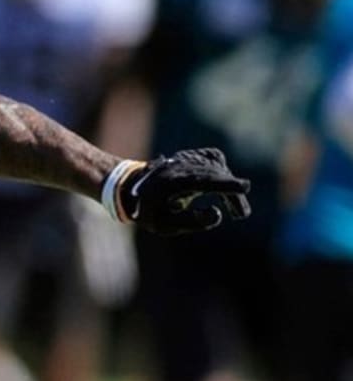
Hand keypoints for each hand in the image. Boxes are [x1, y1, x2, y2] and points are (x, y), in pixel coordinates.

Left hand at [120, 147, 251, 234]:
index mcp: (169, 182)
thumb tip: (217, 215)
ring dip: (230, 189)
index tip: (244, 188)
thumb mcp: (164, 225)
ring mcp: (189, 158)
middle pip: (214, 175)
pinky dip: (224, 180)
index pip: (202, 180)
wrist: (136, 188)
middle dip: (231, 194)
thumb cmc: (151, 212)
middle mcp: (180, 165)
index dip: (224, 184)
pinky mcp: (197, 156)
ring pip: (218, 169)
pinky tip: (228, 195)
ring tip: (238, 212)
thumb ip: (189, 221)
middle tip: (241, 214)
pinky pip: (217, 165)